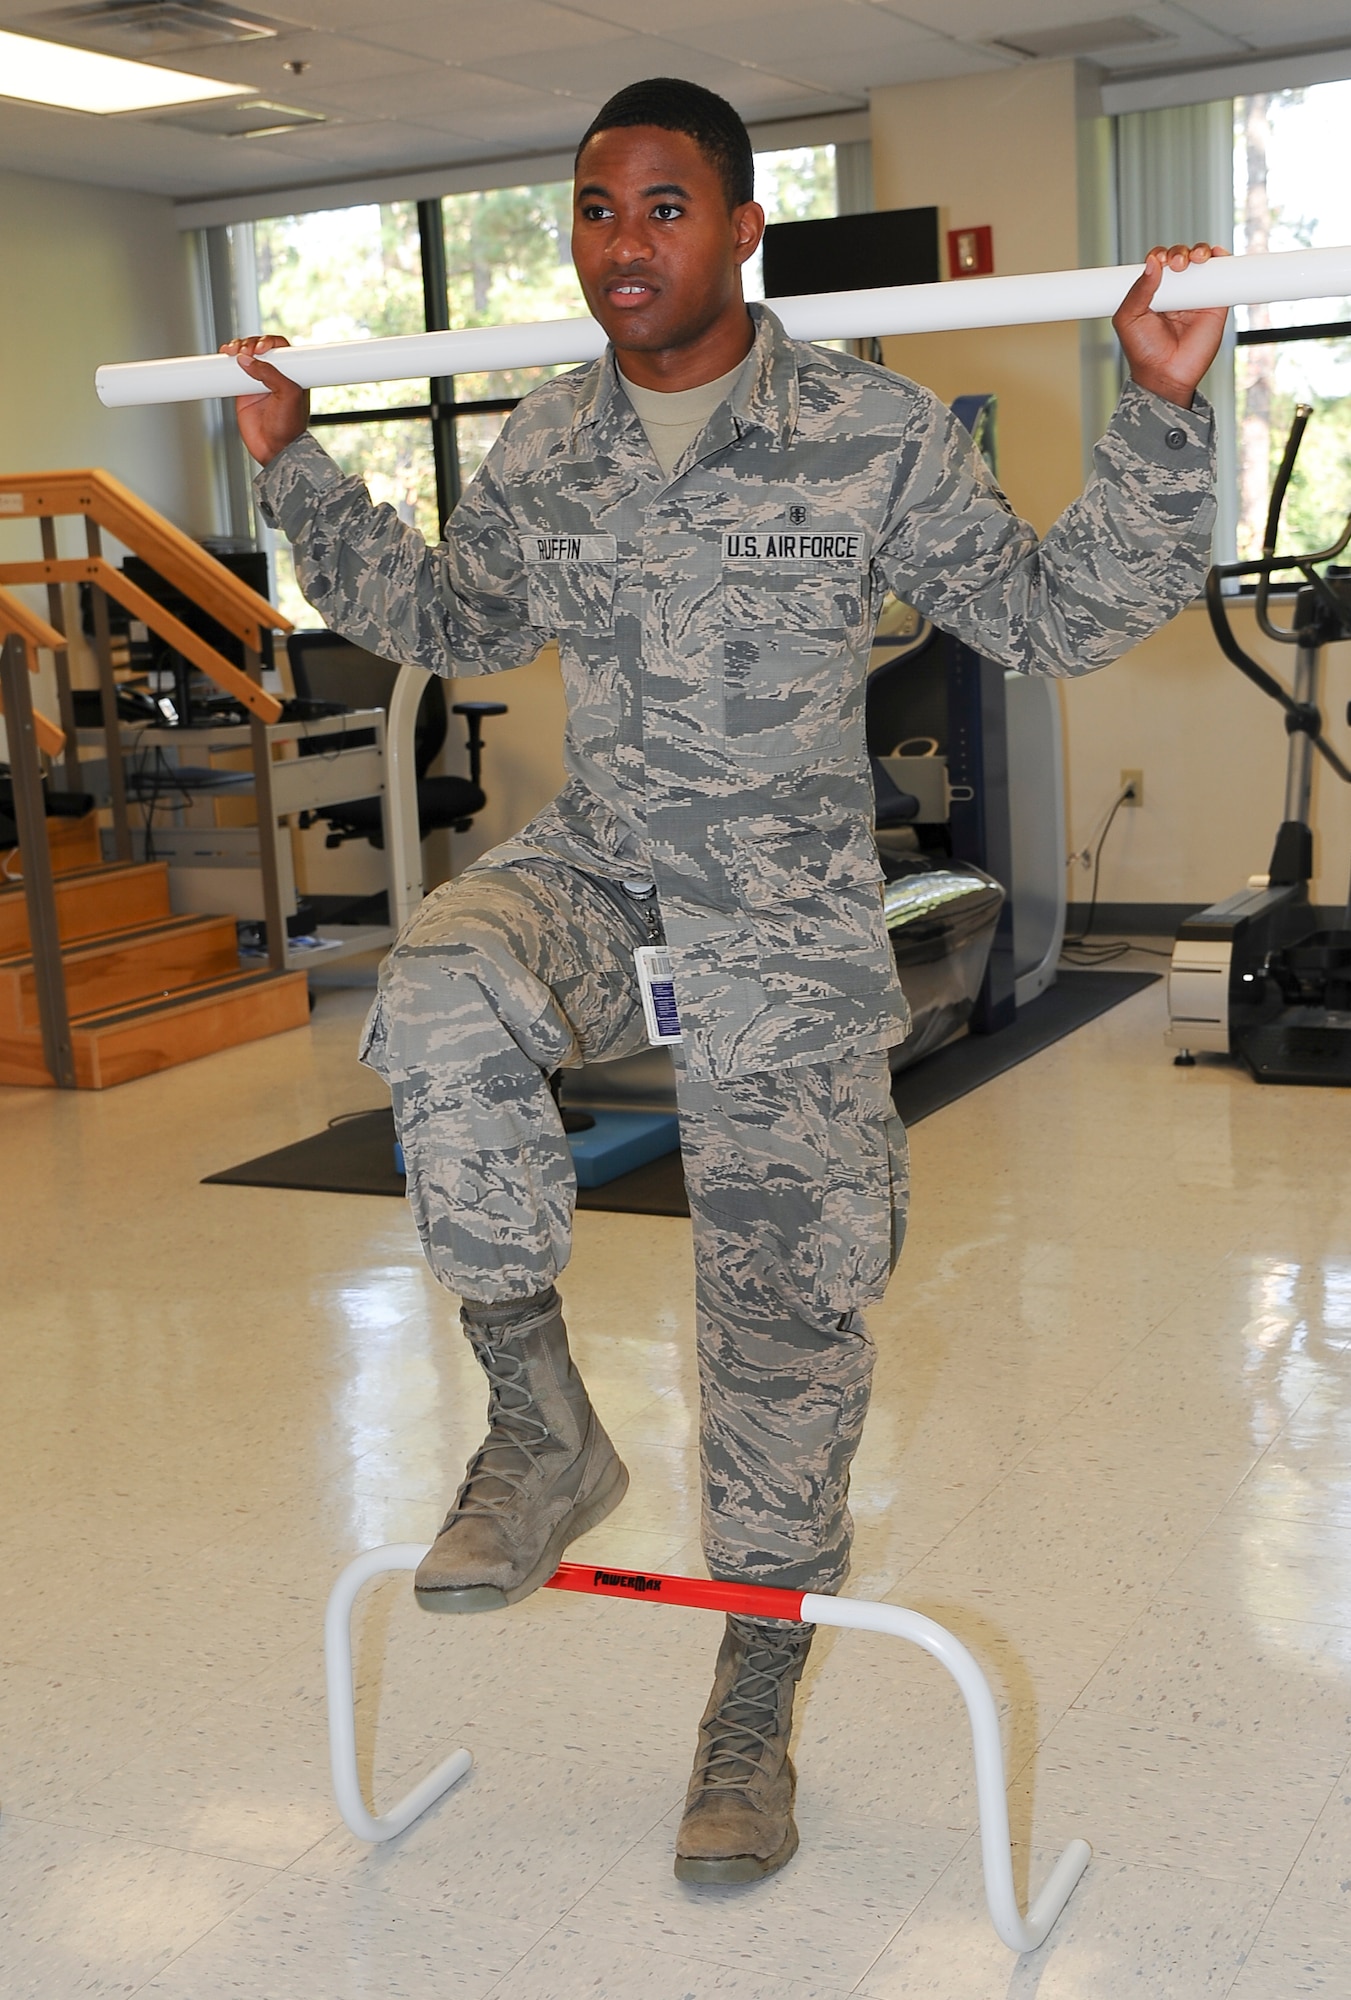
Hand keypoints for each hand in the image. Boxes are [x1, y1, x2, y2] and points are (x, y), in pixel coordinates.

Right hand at [219, 334, 309, 465]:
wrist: (274, 449)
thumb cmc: (289, 427)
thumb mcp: (287, 395)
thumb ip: (270, 374)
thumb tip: (247, 359)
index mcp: (291, 373)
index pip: (280, 348)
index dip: (268, 342)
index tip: (259, 349)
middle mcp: (274, 375)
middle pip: (259, 347)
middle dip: (249, 344)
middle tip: (243, 352)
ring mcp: (257, 382)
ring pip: (245, 357)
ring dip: (237, 349)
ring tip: (232, 353)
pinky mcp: (242, 391)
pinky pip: (232, 372)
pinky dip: (226, 363)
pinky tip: (224, 358)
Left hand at [1113, 243, 1229, 408]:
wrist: (1165, 375)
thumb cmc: (1144, 351)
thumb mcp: (1129, 319)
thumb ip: (1138, 291)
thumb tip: (1152, 263)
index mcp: (1152, 291)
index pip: (1158, 261)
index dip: (1160, 255)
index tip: (1159, 260)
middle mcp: (1176, 290)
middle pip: (1181, 256)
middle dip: (1179, 253)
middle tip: (1177, 265)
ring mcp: (1196, 295)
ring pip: (1201, 262)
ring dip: (1200, 251)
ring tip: (1196, 260)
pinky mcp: (1216, 303)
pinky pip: (1222, 277)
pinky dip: (1223, 261)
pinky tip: (1217, 256)